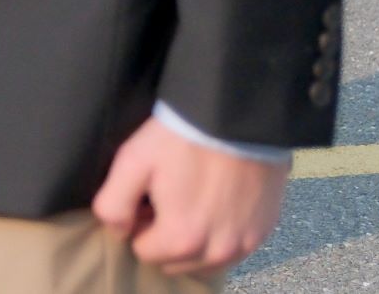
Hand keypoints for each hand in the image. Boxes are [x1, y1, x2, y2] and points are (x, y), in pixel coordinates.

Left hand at [91, 117, 289, 275]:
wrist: (235, 117)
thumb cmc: (180, 138)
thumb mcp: (132, 162)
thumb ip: (113, 205)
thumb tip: (119, 231)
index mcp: (181, 239)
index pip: (144, 251)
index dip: (139, 223)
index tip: (147, 197)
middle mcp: (217, 251)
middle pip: (175, 261)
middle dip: (166, 237)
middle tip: (168, 197)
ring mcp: (245, 243)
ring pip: (205, 262)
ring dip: (194, 241)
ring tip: (192, 199)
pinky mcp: (264, 230)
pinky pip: (235, 250)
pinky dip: (221, 235)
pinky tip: (217, 202)